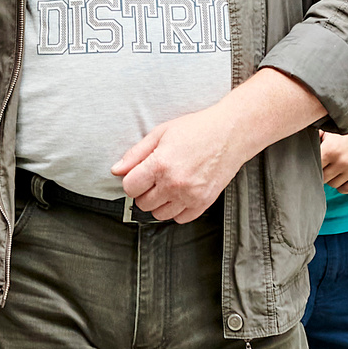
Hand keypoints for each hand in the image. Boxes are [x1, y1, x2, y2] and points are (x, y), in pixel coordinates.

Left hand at [113, 100, 256, 223]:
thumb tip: (117, 170)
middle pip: (142, 203)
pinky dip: (177, 210)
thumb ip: (135, 154)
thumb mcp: (160, 133)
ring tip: (167, 185)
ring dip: (159, 202)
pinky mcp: (204, 203)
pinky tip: (180, 193)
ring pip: (159, 214)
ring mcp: (190, 196)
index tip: (138, 174)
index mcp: (160, 165)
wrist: (231, 133)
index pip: (130, 188)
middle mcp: (174, 184)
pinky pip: (180, 219)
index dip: (131, 180)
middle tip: (154, 178)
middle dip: (144, 192)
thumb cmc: (197, 129)